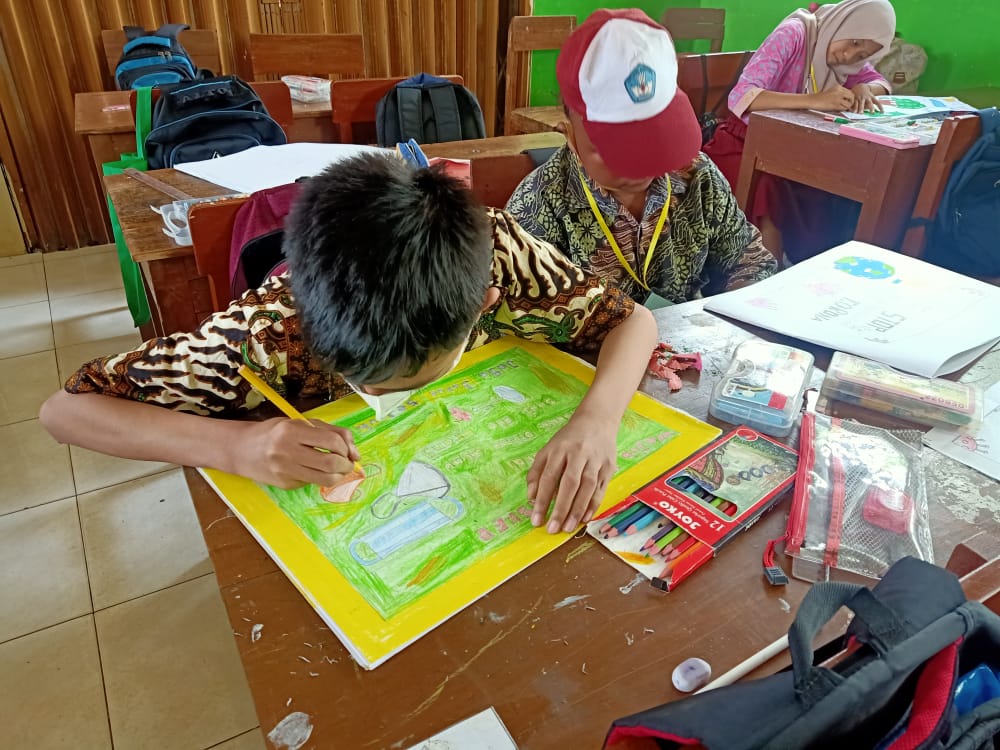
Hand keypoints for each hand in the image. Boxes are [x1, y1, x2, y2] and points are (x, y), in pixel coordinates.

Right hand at [232, 418, 358, 488]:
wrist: (242, 449)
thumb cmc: (275, 432)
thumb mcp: (301, 423)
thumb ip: (331, 432)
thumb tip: (355, 454)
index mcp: (292, 430)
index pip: (332, 441)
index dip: (346, 448)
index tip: (347, 451)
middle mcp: (287, 451)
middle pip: (331, 463)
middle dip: (346, 465)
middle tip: (348, 464)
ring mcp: (284, 470)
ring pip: (325, 479)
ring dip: (338, 476)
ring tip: (338, 470)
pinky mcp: (284, 484)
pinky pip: (311, 483)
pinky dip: (319, 478)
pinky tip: (313, 471)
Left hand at [527, 414, 617, 533]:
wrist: (597, 421)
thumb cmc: (568, 440)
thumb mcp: (548, 450)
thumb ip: (537, 472)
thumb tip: (531, 498)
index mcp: (559, 449)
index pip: (548, 477)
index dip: (542, 500)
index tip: (536, 520)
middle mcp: (578, 454)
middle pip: (569, 483)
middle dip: (561, 508)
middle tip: (552, 529)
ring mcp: (595, 460)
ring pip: (587, 487)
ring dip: (577, 509)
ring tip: (568, 528)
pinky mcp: (608, 466)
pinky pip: (601, 489)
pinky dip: (593, 505)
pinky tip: (584, 518)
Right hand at [811, 85, 854, 111]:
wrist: (813, 100)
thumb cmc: (821, 97)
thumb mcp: (831, 91)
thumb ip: (839, 93)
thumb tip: (847, 98)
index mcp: (838, 87)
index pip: (849, 91)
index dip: (850, 97)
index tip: (848, 101)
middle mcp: (839, 91)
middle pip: (851, 96)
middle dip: (851, 102)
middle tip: (848, 105)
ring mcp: (838, 98)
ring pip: (849, 103)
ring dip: (848, 107)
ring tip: (844, 108)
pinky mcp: (835, 104)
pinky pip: (844, 107)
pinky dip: (844, 109)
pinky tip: (840, 109)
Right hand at [850, 83, 883, 112]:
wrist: (859, 86)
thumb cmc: (865, 94)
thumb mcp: (870, 96)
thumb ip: (872, 103)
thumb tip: (877, 110)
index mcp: (871, 97)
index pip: (877, 102)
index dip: (880, 107)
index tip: (883, 112)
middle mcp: (866, 97)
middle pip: (869, 103)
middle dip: (871, 107)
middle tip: (872, 112)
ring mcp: (860, 98)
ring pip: (861, 103)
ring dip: (861, 108)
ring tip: (860, 113)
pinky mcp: (855, 98)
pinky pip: (854, 103)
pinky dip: (854, 108)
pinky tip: (853, 111)